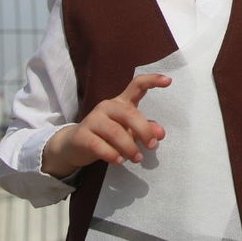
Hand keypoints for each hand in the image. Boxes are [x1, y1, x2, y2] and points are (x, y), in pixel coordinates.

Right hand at [41, 73, 170, 177]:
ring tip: (137, 158)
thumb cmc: (106, 136)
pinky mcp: (81, 135)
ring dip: (129, 147)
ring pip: (115, 132)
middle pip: (129, 113)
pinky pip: (99, 145)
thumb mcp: (128, 131)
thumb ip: (145, 130)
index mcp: (121, 102)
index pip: (137, 85)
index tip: (168, 81)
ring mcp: (92, 119)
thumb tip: (160, 134)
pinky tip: (119, 161)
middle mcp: (107, 107)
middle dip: (144, 130)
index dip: (152, 81)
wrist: (73, 146)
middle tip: (152, 145)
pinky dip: (112, 154)